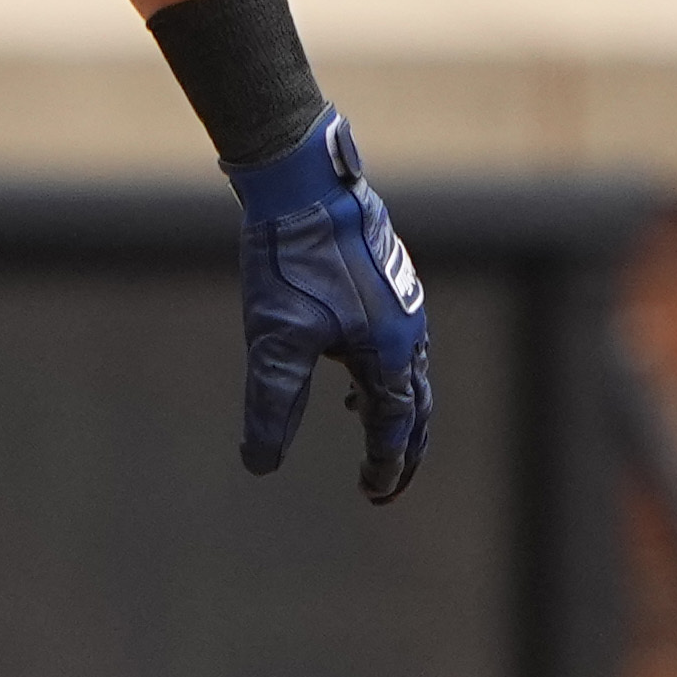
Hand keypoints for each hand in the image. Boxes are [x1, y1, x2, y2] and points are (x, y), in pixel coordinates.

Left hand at [228, 108, 432, 503]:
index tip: (371, 494)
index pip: (396, 428)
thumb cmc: (290, 261)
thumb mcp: (275, 341)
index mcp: (391, 352)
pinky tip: (347, 363)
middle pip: (416, 406)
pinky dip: (383, 368)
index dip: (384, 466)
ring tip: (363, 424)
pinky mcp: (388, 279)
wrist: (303, 183)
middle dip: (401, 448)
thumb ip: (271, 405)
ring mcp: (403, 301)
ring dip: (394, 408)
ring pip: (409, 370)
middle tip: (384, 481)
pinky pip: (398, 338)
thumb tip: (260, 464)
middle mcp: (409, 330)